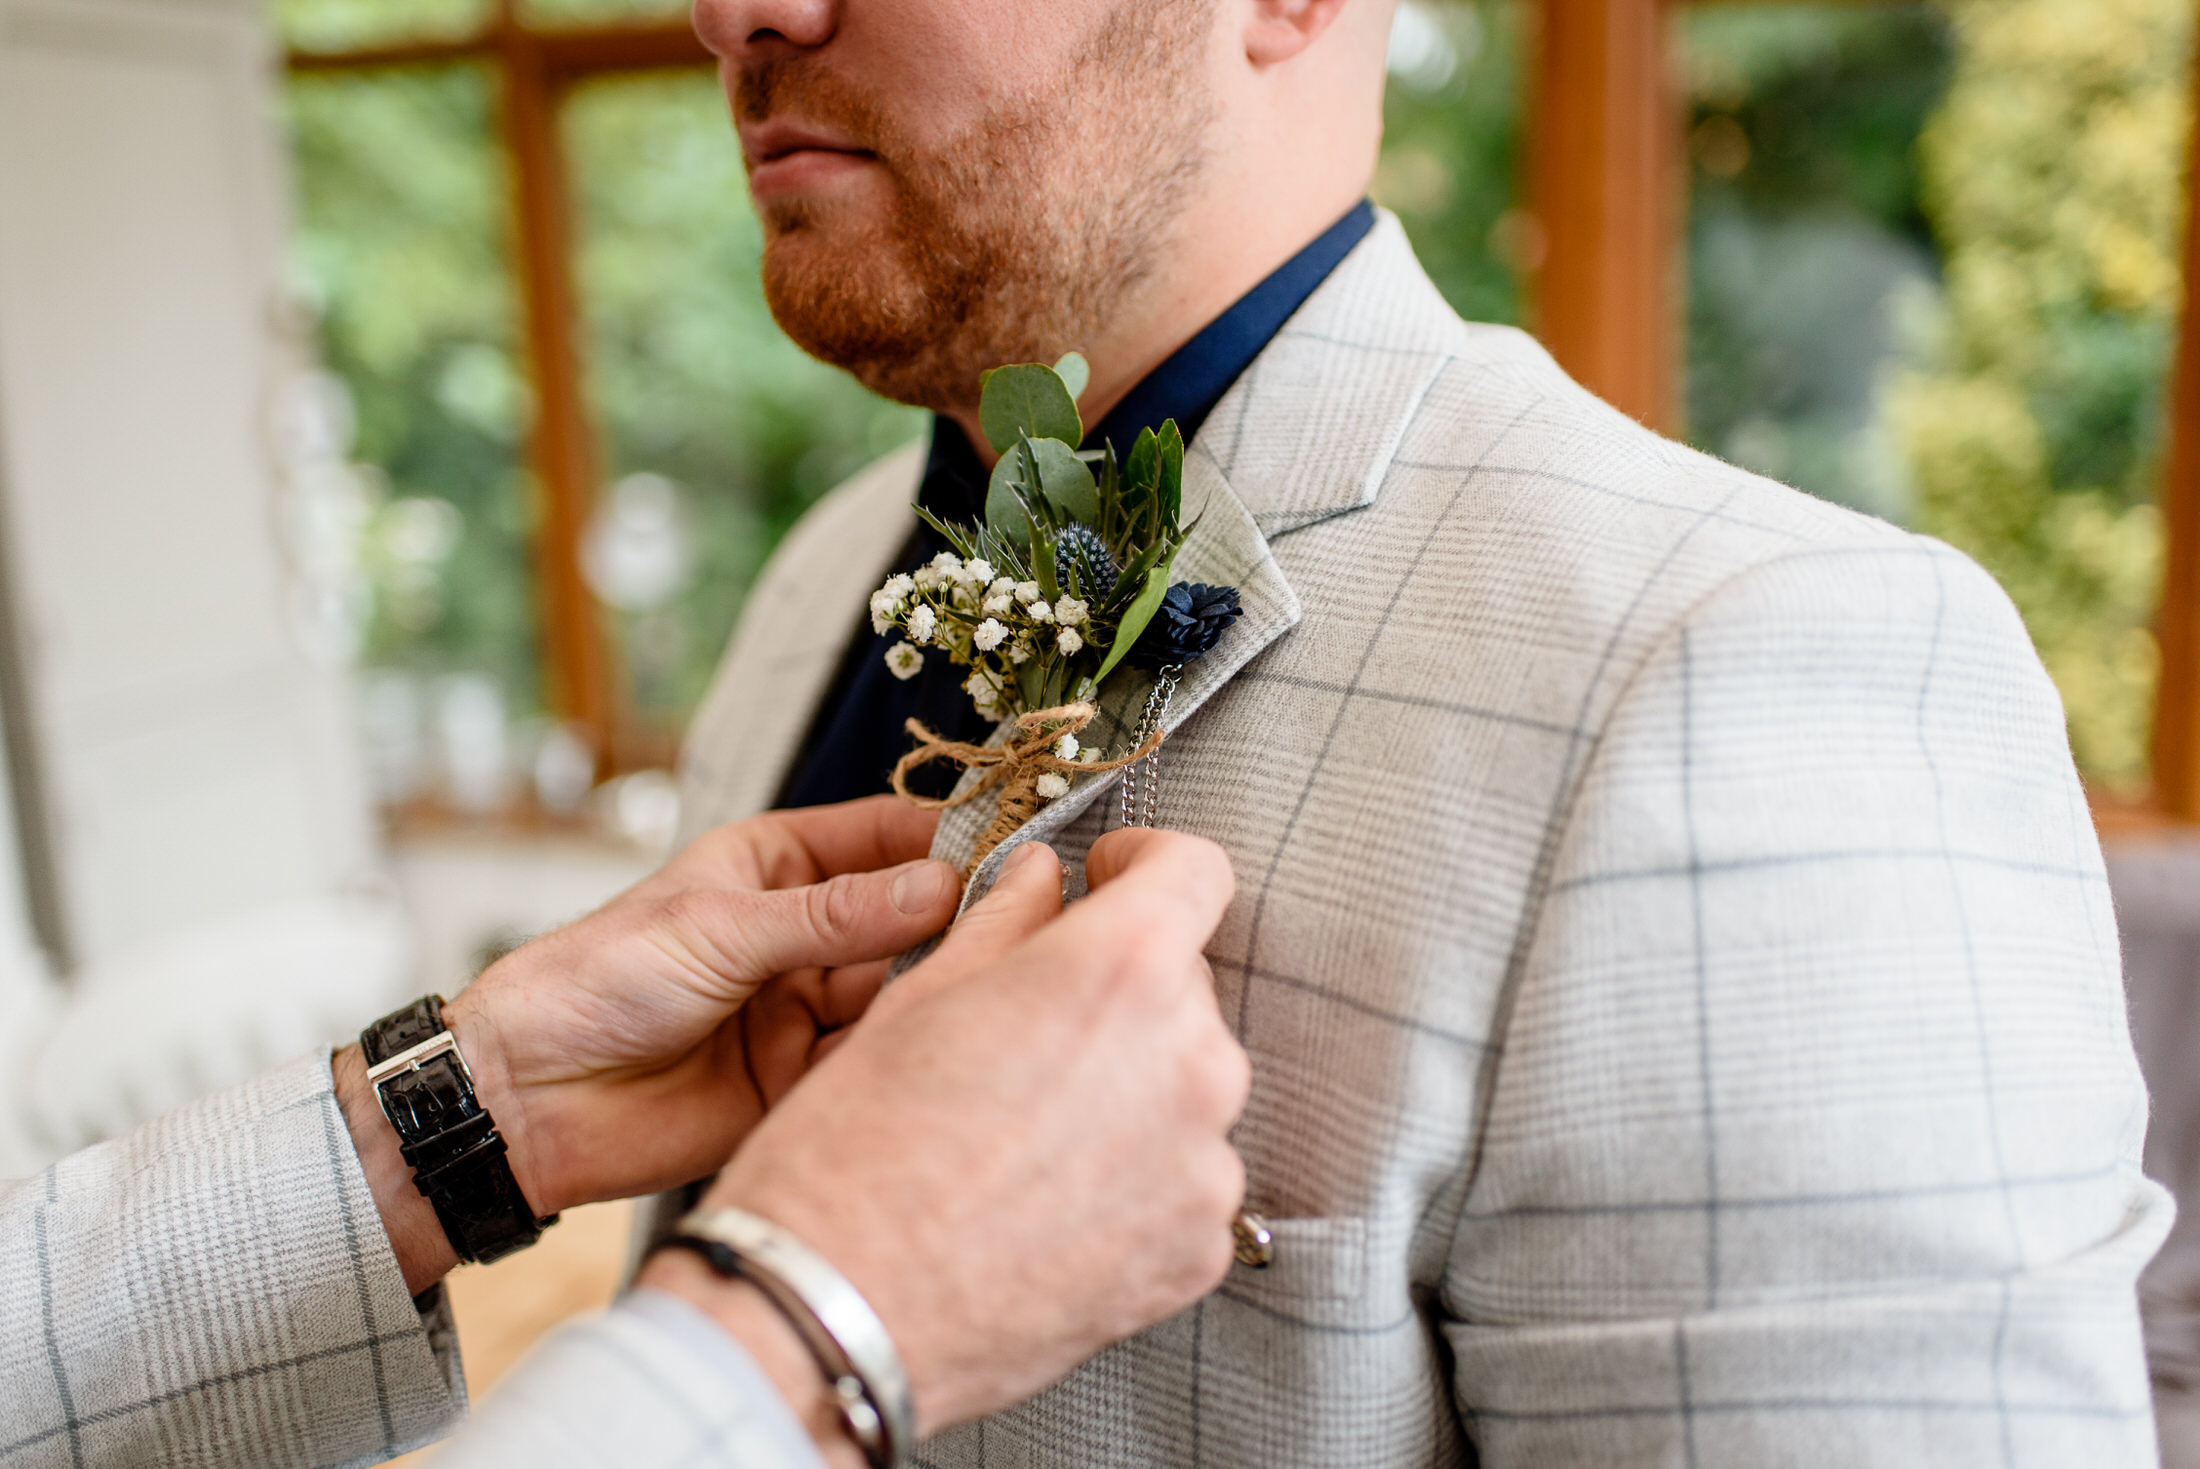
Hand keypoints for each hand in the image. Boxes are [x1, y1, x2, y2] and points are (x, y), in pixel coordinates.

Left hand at [340, 796, 960, 1290]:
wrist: (527, 1099)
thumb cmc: (597, 982)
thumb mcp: (721, 928)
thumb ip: (836, 916)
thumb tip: (942, 886)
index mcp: (776, 866)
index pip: (885, 836)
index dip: (949, 837)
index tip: (1018, 839)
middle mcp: (804, 934)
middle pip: (908, 917)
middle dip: (960, 917)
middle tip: (1028, 919)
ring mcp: (808, 1007)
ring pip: (902, 989)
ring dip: (941, 986)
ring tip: (997, 980)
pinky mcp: (806, 1080)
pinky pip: (876, 1058)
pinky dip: (912, 1052)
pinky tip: (950, 1044)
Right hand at [644, 828, 1248, 1442]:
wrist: (835, 1315)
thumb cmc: (854, 1154)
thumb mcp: (919, 1000)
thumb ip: (1007, 921)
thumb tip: (1041, 878)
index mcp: (1122, 974)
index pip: (1196, 871)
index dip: (1146, 863)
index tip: (1105, 882)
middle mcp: (1192, 1062)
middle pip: (1183, 985)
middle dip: (1118, 989)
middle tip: (1028, 1029)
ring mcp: (1204, 1166)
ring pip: (1184, 1084)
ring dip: (1127, 1086)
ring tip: (1027, 1132)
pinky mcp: (1199, 1249)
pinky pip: (1184, 1178)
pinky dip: (1133, 1175)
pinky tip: (1048, 1196)